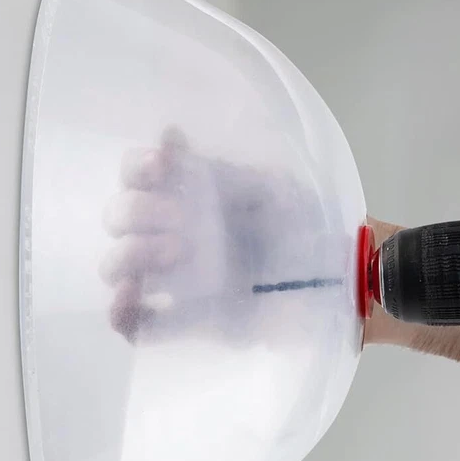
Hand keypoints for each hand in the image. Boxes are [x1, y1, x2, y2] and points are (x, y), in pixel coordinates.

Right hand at [101, 129, 331, 342]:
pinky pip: (138, 325)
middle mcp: (176, 233)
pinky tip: (133, 296)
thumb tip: (168, 136)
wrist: (341, 278)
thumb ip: (218, 168)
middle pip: (120, 218)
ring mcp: (179, 280)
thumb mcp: (272, 186)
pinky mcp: (191, 322)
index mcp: (193, 196)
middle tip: (183, 224)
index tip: (162, 168)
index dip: (137, 169)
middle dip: (138, 214)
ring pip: (118, 266)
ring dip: (133, 255)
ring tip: (179, 255)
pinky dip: (122, 312)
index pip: (137, 176)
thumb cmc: (310, 225)